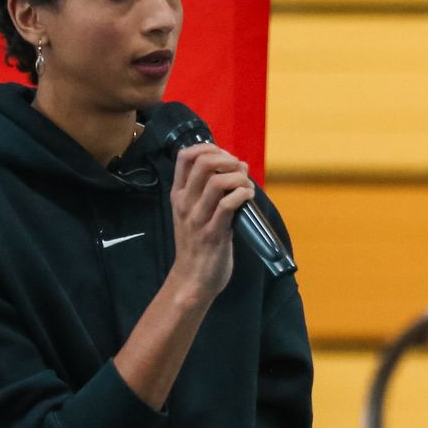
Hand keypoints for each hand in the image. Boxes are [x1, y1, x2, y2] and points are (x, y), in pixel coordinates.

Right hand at [168, 141, 254, 302]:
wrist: (192, 279)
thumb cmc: (198, 244)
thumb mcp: (193, 213)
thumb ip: (207, 191)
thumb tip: (236, 165)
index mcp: (179, 195)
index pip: (185, 156)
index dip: (209, 148)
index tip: (226, 157)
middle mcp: (185, 203)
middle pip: (203, 163)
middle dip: (227, 159)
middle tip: (240, 170)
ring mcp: (198, 218)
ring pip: (217, 181)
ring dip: (239, 178)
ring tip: (247, 186)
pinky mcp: (214, 233)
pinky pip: (228, 204)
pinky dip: (243, 195)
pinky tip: (248, 198)